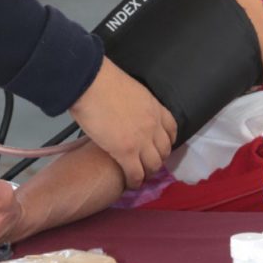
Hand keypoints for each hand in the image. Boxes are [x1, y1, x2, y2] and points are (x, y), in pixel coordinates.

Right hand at [68, 57, 176, 188]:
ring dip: (147, 172)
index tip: (160, 146)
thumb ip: (134, 104)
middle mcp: (153, 125)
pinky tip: (129, 183)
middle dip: (157, 158)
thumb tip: (125, 111)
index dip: (167, 141)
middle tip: (147, 163)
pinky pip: (136, 174)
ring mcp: (141, 140)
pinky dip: (134, 182)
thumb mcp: (129, 89)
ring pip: (154, 165)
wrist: (90, 82)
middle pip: (164, 150)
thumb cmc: (102, 79)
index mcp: (154, 106)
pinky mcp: (125, 152)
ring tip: (139, 175)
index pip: (171, 128)